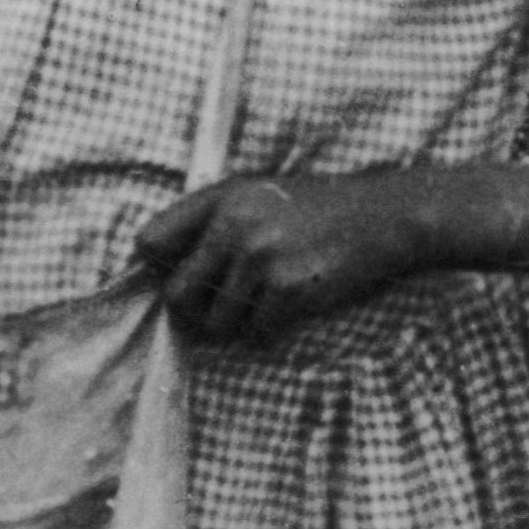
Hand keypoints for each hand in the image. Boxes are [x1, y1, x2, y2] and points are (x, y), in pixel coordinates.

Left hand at [132, 172, 444, 345]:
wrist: (377, 218)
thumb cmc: (313, 209)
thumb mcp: (256, 194)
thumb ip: (210, 222)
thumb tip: (155, 265)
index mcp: (219, 197)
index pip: (150, 241)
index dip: (156, 269)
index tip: (173, 280)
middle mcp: (233, 225)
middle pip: (176, 295)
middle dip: (192, 312)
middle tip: (215, 312)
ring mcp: (260, 258)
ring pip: (216, 323)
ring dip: (235, 325)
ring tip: (260, 306)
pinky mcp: (289, 289)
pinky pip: (256, 334)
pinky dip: (268, 332)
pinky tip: (287, 310)